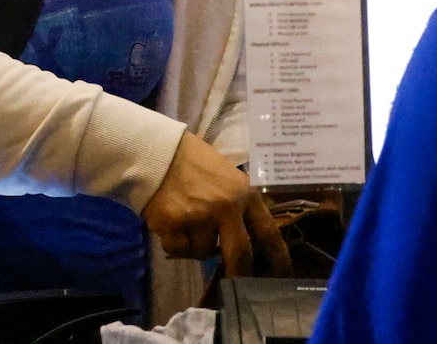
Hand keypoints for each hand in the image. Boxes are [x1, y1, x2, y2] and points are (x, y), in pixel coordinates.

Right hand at [142, 132, 289, 276]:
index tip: (280, 276)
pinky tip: (170, 221)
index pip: (268, 233)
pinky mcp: (174, 225)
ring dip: (195, 245)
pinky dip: (174, 242)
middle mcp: (226, 207)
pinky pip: (179, 249)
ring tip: (185, 221)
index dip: (277, 259)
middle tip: (237, 285)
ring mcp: (200, 217)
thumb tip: (250, 242)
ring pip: (203, 252)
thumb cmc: (195, 162)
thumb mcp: (229, 178)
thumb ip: (241, 206)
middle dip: (239, 274)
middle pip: (240, 255)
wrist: (156, 151)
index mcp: (245, 194)